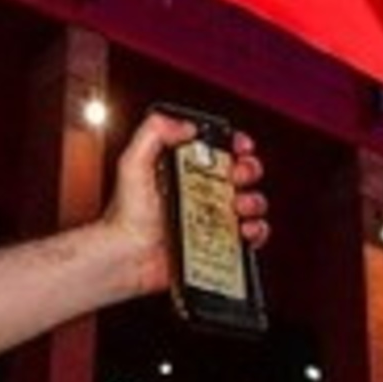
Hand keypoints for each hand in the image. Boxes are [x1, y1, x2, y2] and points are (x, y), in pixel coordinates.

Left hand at [105, 112, 268, 296]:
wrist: (127, 256)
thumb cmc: (125, 215)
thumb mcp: (133, 163)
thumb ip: (153, 133)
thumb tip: (186, 125)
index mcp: (185, 169)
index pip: (219, 150)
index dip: (236, 144)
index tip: (240, 146)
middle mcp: (201, 192)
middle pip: (242, 173)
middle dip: (248, 170)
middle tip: (237, 176)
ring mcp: (212, 219)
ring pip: (251, 203)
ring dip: (254, 201)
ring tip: (238, 205)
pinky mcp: (219, 244)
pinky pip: (251, 237)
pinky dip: (257, 231)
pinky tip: (244, 229)